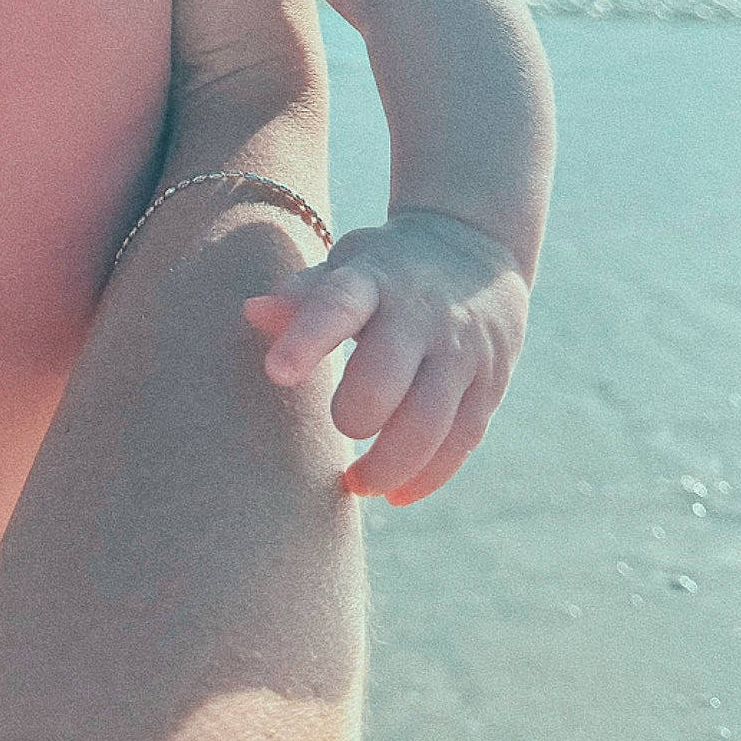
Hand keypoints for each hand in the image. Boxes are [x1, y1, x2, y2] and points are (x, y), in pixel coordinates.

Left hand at [243, 209, 529, 502]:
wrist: (476, 247)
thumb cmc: (388, 269)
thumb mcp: (348, 264)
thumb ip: (303, 294)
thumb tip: (252, 313)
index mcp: (376, 279)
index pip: (338, 305)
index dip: (306, 339)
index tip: (277, 373)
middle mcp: (423, 314)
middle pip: (387, 379)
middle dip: (355, 415)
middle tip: (341, 425)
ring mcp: (462, 351)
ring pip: (428, 425)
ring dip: (388, 466)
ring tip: (357, 484)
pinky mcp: (489, 384)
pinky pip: (462, 442)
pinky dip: (427, 477)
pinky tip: (396, 493)